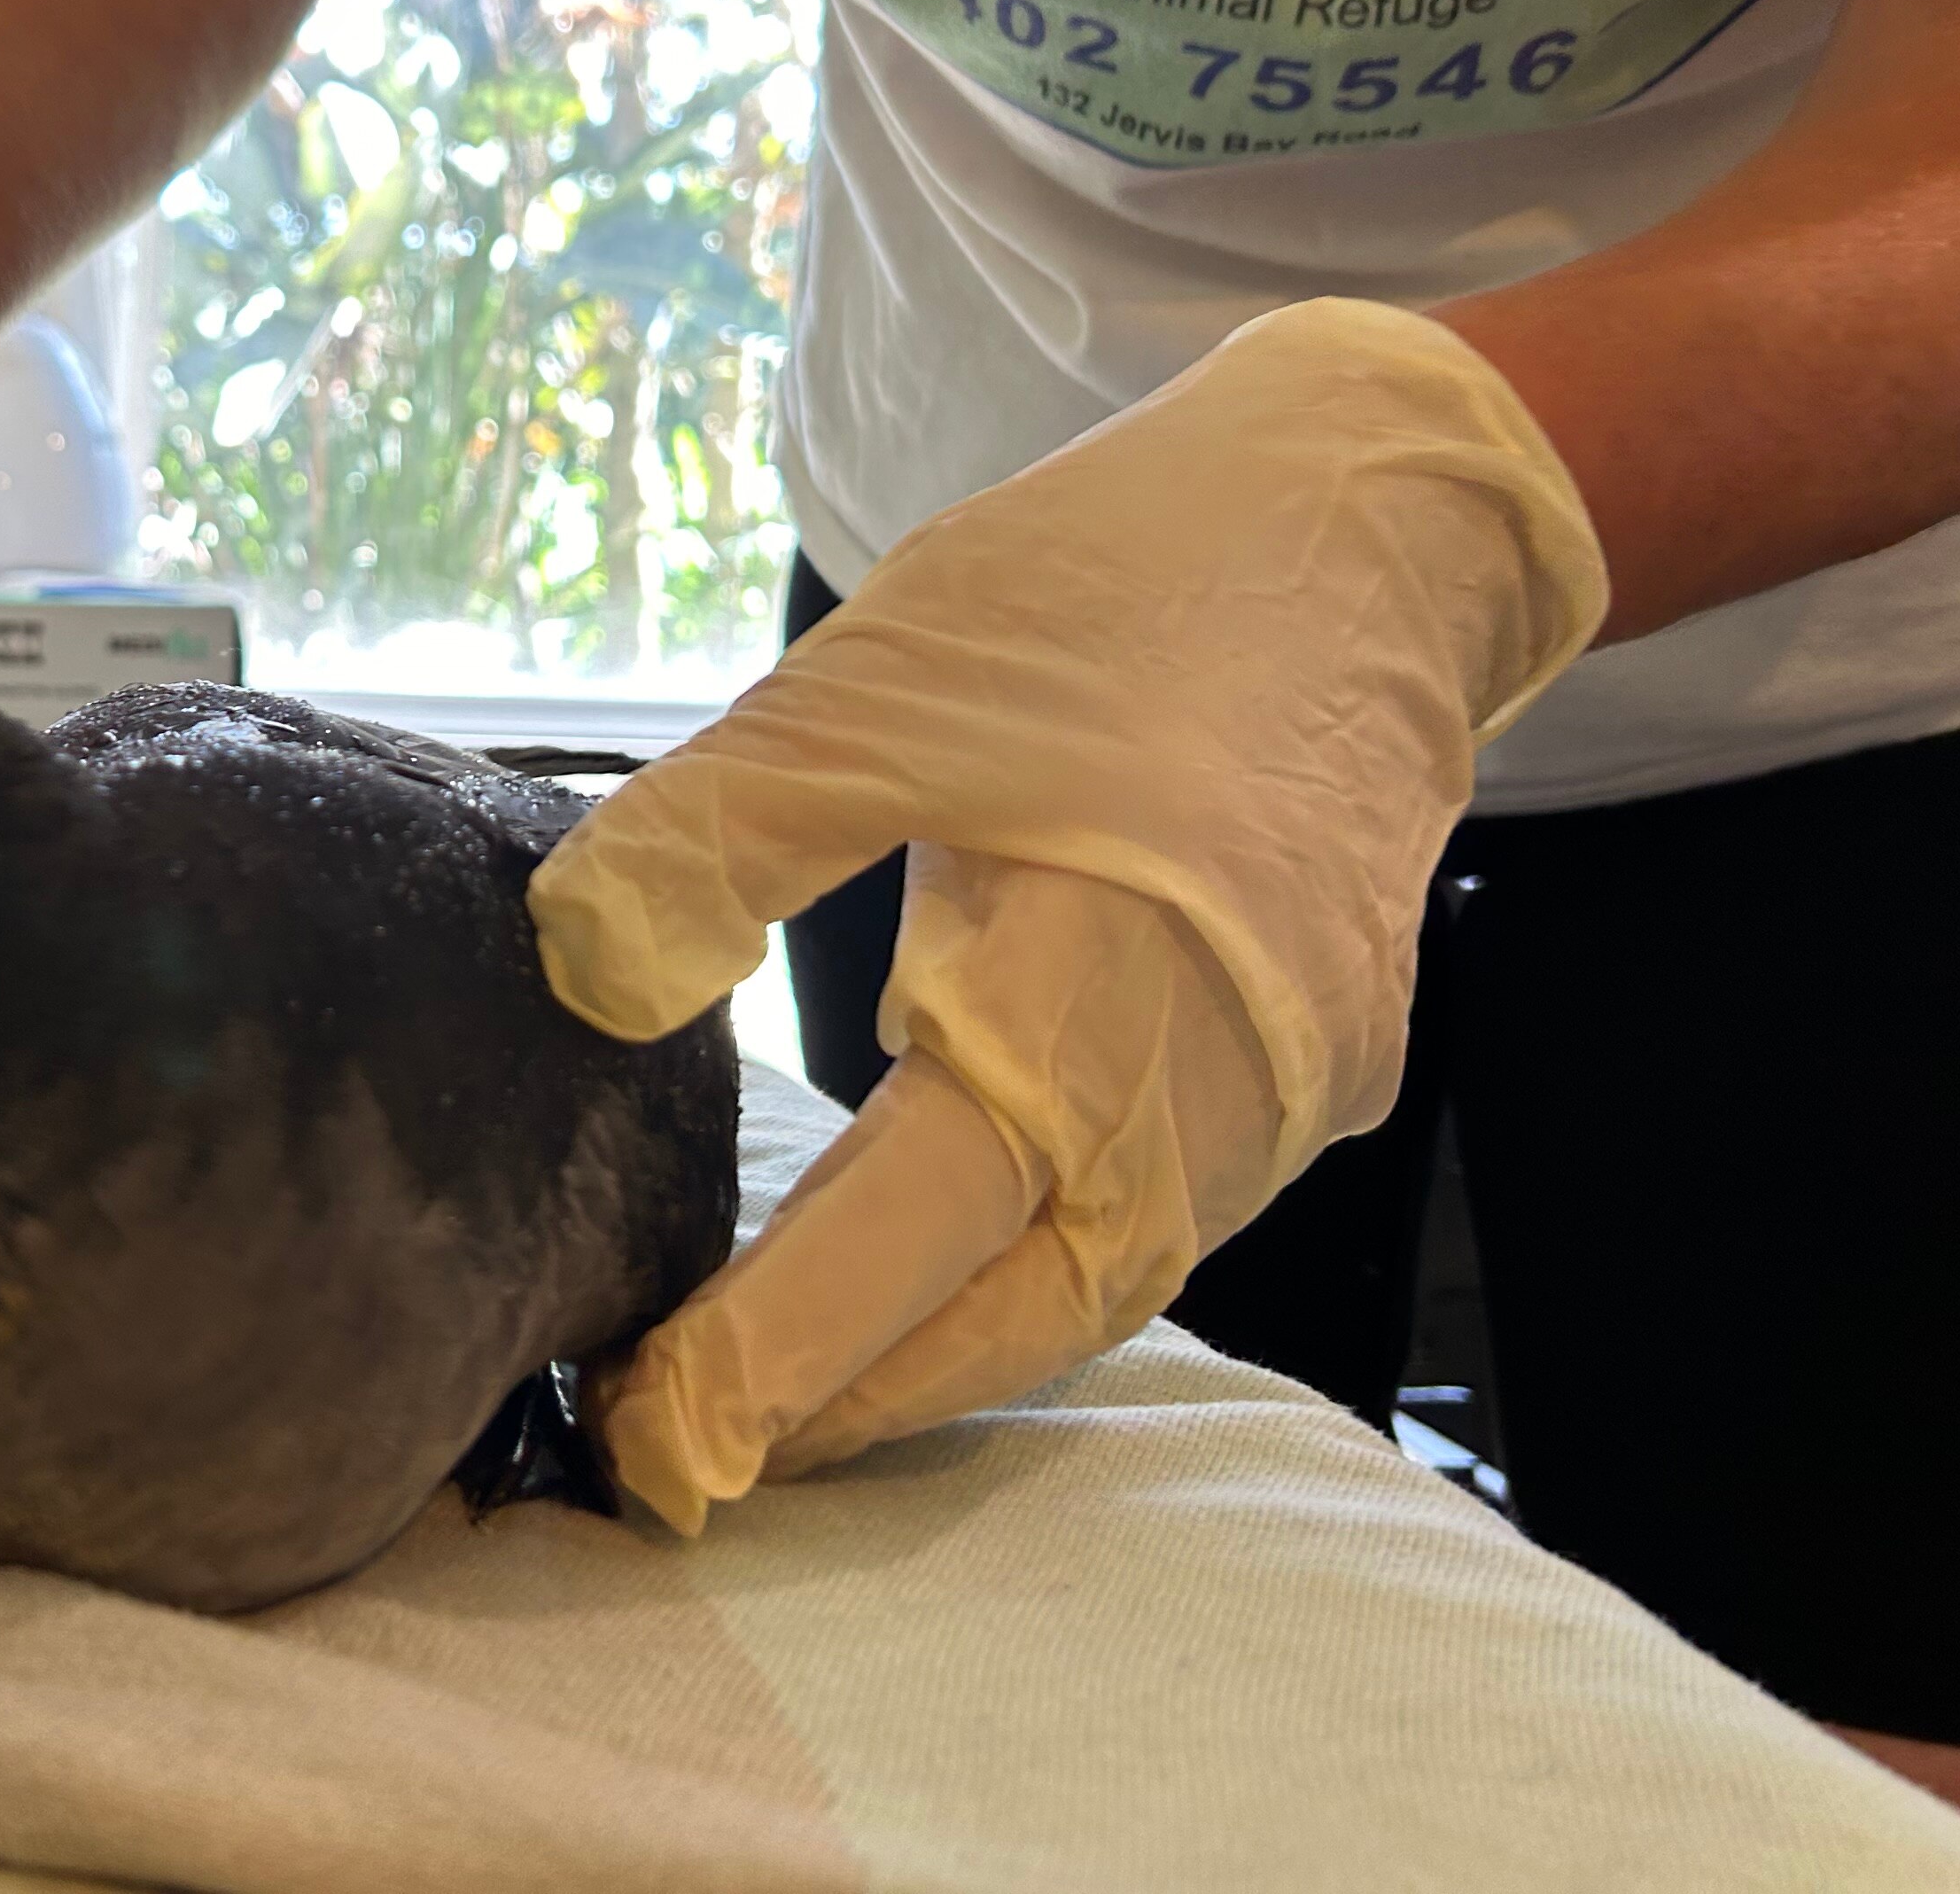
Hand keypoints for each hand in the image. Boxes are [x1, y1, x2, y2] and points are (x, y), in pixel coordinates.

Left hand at [525, 301, 1606, 1532]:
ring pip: (1104, 1279)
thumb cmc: (1119, 585)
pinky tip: (948, 1242)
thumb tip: (582, 978)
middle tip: (688, 1445)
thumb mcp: (874, 680)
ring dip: (947, 1341)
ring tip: (790, 1376)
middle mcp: (1217, 1092)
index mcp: (1094, 1004)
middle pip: (1020, 1315)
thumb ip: (718, 837)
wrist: (1377, 514)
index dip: (768, 1355)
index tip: (646, 1437)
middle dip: (853, 1400)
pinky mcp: (1320, 1056)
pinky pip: (1167, 1209)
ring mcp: (1289, 1089)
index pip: (903, 1243)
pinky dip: (1040, 1256)